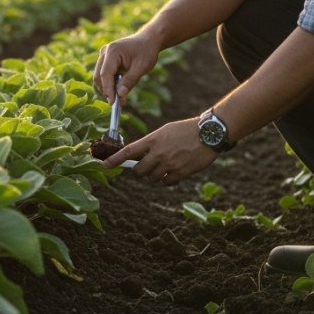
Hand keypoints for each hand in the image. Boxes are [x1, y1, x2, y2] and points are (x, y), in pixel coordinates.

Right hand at [93, 33, 160, 103]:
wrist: (147, 40)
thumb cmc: (146, 52)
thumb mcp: (141, 67)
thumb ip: (129, 81)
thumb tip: (120, 95)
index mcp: (112, 52)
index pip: (105, 74)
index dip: (107, 89)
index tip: (112, 103)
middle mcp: (104, 52)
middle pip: (98, 76)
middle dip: (106, 90)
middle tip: (116, 103)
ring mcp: (103, 55)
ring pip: (99, 76)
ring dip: (107, 88)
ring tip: (119, 98)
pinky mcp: (105, 59)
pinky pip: (103, 74)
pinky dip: (109, 83)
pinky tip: (118, 89)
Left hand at [102, 117, 216, 184]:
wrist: (208, 134)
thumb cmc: (185, 130)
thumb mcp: (165, 131)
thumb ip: (151, 143)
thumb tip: (140, 155)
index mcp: (152, 140)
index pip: (128, 151)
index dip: (115, 159)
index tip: (104, 165)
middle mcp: (158, 153)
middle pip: (139, 170)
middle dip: (140, 170)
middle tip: (147, 165)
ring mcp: (169, 164)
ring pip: (152, 178)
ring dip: (154, 175)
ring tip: (164, 166)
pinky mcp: (180, 173)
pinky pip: (166, 182)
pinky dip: (166, 179)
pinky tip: (173, 170)